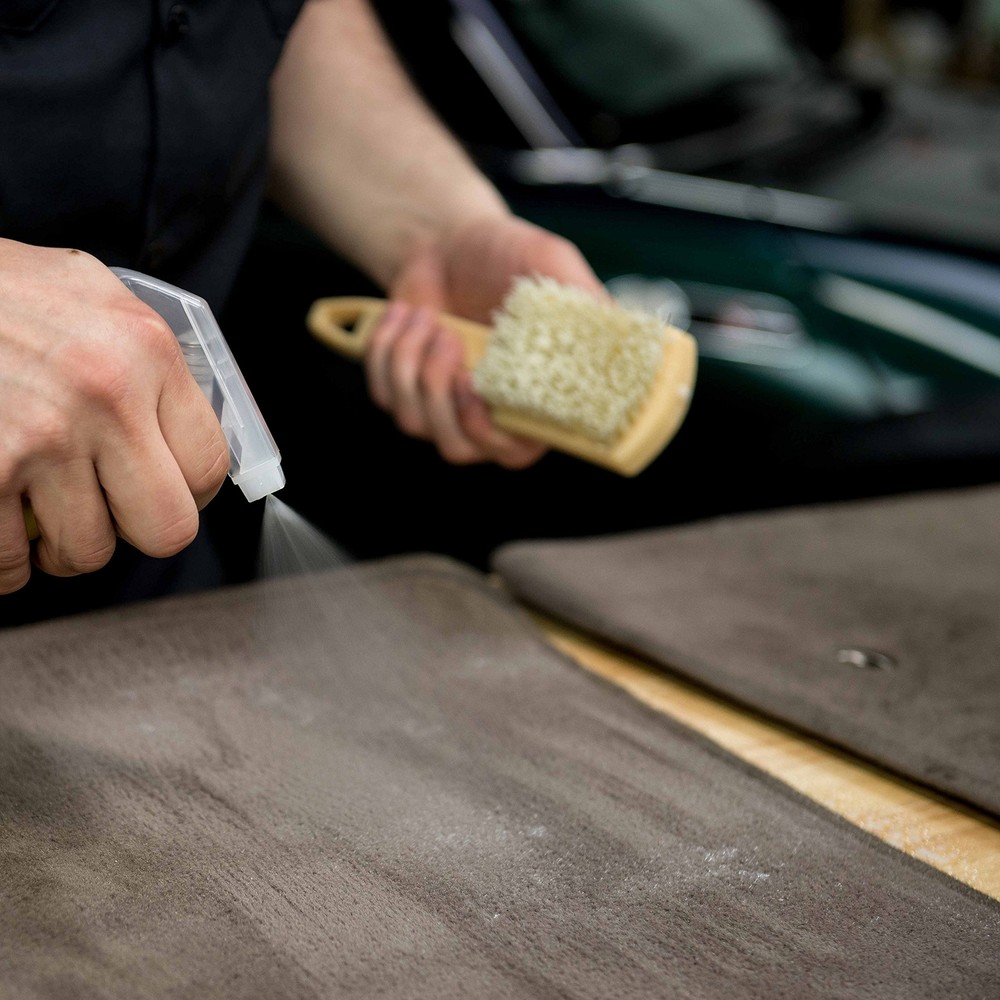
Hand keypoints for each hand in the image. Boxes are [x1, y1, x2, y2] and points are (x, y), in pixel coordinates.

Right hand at [0, 240, 228, 593]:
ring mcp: (41, 439)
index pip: (210, 464)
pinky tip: (3, 528)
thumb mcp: (91, 295)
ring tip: (46, 515)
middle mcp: (105, 396)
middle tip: (112, 512)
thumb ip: (144, 358)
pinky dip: (6, 562)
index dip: (191, 491)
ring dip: (67, 545)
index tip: (165, 489)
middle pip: (167, 527)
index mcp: (146, 351)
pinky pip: (7, 562)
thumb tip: (181, 423)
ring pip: (89, 552)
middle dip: (138, 531)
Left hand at [366, 214, 604, 466]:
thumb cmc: (506, 254)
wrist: (448, 239)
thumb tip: (617, 333)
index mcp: (530, 397)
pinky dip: (386, 349)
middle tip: (447, 337)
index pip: (516, 453)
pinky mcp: (401, 391)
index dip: (491, 435)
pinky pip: (382, 394)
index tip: (475, 387)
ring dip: (410, 363)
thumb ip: (584, 300)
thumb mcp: (552, 263)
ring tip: (426, 316)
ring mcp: (440, 406)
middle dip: (441, 394)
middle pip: (457, 447)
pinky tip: (405, 314)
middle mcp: (486, 412)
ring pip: (414, 422)